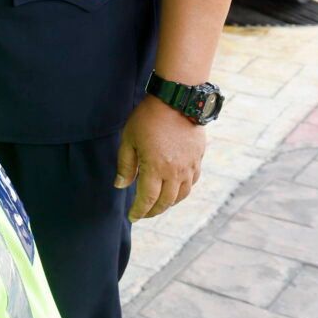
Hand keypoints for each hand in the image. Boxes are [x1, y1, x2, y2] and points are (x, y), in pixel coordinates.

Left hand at [116, 95, 206, 220]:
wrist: (177, 101)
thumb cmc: (147, 118)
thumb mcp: (129, 140)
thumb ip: (126, 165)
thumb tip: (120, 185)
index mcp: (156, 168)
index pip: (148, 199)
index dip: (139, 211)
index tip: (132, 217)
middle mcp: (175, 172)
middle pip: (166, 201)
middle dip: (153, 211)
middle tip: (143, 214)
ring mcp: (189, 166)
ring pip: (182, 195)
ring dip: (169, 203)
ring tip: (158, 205)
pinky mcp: (198, 159)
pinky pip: (192, 182)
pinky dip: (183, 191)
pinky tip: (175, 190)